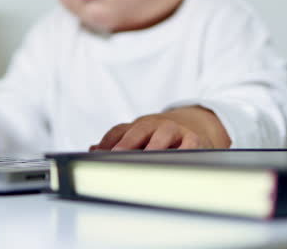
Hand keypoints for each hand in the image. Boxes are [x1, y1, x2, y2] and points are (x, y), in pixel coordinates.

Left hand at [89, 106, 229, 150]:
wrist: (194, 123)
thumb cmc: (159, 135)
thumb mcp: (138, 136)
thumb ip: (117, 143)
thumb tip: (92, 150)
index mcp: (138, 126)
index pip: (119, 131)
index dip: (107, 142)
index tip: (97, 154)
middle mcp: (155, 124)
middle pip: (139, 130)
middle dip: (127, 142)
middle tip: (117, 155)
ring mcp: (174, 130)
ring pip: (163, 134)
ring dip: (154, 146)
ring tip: (146, 159)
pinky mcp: (194, 139)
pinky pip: (189, 144)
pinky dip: (183, 151)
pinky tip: (175, 162)